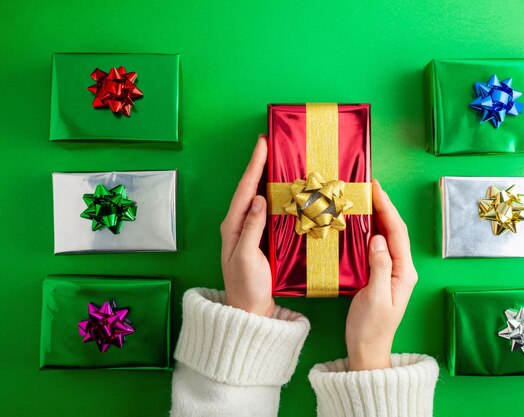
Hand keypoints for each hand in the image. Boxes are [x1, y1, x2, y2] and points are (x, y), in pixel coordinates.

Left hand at [220, 134, 274, 316]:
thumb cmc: (246, 286)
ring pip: (259, 197)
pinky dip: (276, 196)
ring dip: (268, 178)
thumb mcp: (247, 257)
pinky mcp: (261, 238)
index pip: (245, 189)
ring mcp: (250, 230)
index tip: (262, 144)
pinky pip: (268, 211)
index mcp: (232, 226)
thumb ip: (252, 228)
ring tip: (279, 160)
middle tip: (271, 144)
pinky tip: (286, 190)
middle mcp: (239, 224)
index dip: (254, 165)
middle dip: (260, 165)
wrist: (250, 310)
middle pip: (250, 188)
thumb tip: (260, 199)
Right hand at [345, 179, 417, 370]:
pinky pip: (375, 246)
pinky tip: (358, 223)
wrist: (367, 351)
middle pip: (393, 230)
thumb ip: (379, 267)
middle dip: (383, 206)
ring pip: (385, 236)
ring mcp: (390, 271)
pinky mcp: (379, 274)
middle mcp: (401, 268)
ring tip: (363, 198)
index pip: (397, 232)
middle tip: (368, 186)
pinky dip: (367, 230)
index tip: (375, 189)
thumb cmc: (371, 329)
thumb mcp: (374, 298)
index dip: (387, 208)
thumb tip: (377, 239)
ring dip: (376, 216)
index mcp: (404, 272)